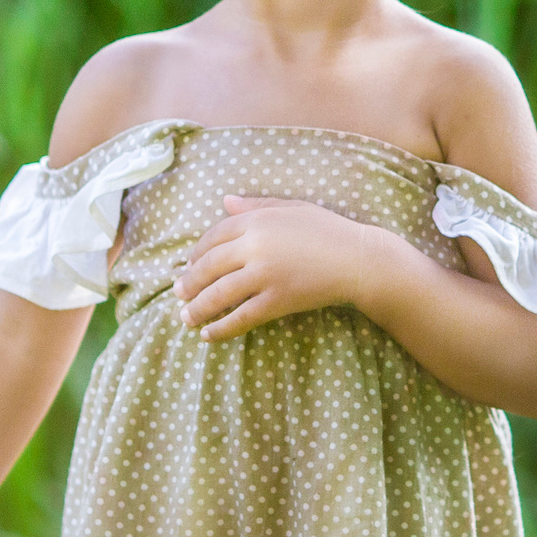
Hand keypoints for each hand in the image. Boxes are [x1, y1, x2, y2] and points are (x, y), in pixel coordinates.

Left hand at [175, 195, 395, 340]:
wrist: (358, 258)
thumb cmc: (327, 230)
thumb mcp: (290, 208)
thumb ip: (255, 206)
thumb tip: (225, 201)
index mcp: (256, 220)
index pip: (212, 237)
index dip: (196, 254)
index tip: (189, 266)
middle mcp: (254, 245)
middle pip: (208, 266)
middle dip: (189, 283)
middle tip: (178, 295)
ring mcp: (264, 274)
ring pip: (218, 294)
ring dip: (198, 308)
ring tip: (186, 318)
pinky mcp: (277, 300)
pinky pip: (241, 316)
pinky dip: (221, 327)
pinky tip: (209, 335)